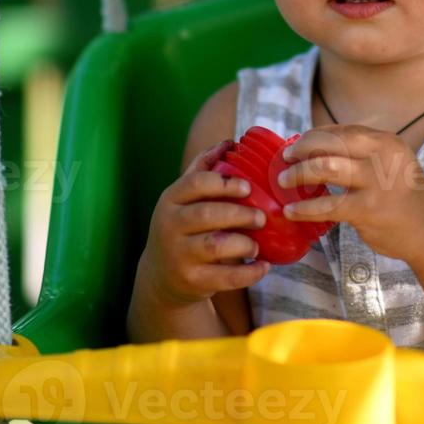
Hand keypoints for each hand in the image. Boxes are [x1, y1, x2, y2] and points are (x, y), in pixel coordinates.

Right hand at [137, 140, 270, 308]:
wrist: (161, 277)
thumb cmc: (182, 228)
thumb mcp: (184, 199)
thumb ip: (204, 170)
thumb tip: (228, 142)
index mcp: (170, 200)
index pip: (195, 183)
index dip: (224, 183)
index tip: (247, 187)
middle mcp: (170, 226)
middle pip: (207, 214)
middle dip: (240, 214)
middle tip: (261, 217)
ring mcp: (179, 255)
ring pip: (215, 245)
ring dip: (244, 243)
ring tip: (257, 245)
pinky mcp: (192, 281)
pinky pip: (225, 277)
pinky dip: (249, 273)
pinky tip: (262, 266)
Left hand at [275, 125, 423, 261]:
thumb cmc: (402, 196)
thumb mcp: (390, 163)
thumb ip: (360, 154)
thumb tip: (313, 147)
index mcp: (385, 141)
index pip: (341, 131)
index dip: (313, 136)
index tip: (295, 145)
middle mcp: (382, 155)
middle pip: (329, 143)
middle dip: (301, 149)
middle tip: (284, 160)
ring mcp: (375, 182)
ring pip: (324, 168)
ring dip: (298, 174)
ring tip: (283, 181)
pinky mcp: (368, 209)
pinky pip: (327, 205)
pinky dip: (304, 208)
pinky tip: (291, 211)